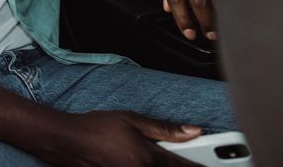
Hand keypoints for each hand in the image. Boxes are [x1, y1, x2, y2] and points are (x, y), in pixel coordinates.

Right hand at [39, 110, 203, 166]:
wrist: (65, 141)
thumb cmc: (94, 128)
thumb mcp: (130, 119)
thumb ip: (163, 128)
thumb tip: (192, 130)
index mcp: (148, 158)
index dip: (202, 166)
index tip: (216, 163)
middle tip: (196, 161)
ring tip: (151, 156)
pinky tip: (143, 162)